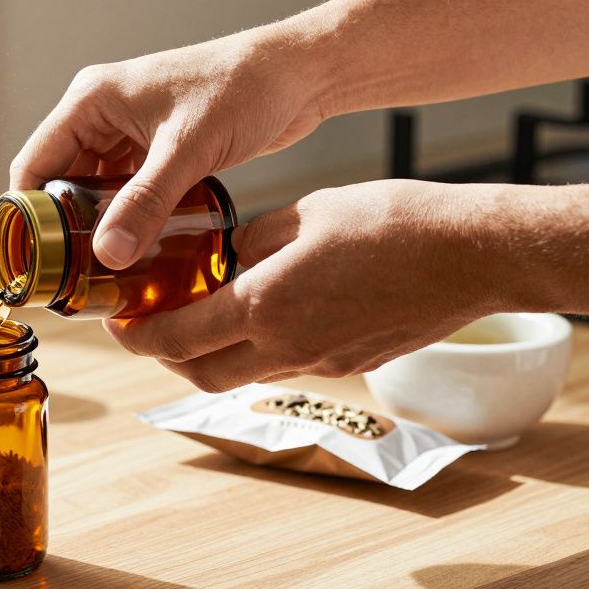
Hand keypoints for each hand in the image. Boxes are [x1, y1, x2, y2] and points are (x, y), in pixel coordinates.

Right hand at [8, 26, 329, 268]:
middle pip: (59, 181)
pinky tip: (135, 246)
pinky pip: (124, 189)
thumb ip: (145, 204)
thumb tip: (108, 254)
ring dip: (96, 224)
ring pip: (92, 189)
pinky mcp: (154, 147)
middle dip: (64, 226)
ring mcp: (128, 131)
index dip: (28, 215)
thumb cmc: (243, 89)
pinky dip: (125, 216)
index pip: (34, 164)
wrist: (297, 74)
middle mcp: (101, 113)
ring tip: (101, 268)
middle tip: (72, 274)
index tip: (37, 260)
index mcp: (91, 100)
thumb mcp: (188, 152)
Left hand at [104, 180, 510, 391]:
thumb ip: (253, 242)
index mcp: (265, 305)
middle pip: (199, 374)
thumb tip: (225, 257)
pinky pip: (284, 366)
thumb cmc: (394, 222)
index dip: (136, 337)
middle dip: (164, 357)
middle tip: (147, 328)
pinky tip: (263, 314)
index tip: (115, 323)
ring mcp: (320, 363)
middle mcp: (286, 347)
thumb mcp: (305, 213)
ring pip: (241, 374)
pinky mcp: (348, 365)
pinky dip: (256, 349)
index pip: (176, 339)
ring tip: (201, 316)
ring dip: (211, 354)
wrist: (472, 256)